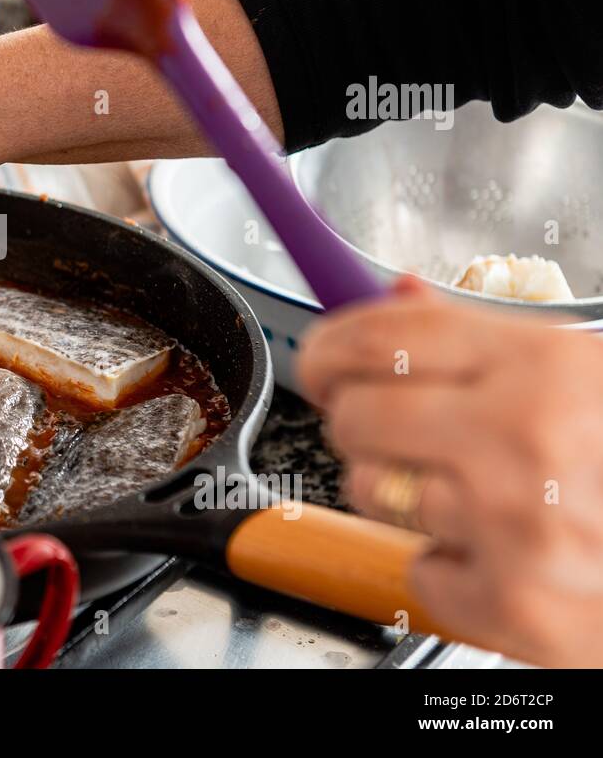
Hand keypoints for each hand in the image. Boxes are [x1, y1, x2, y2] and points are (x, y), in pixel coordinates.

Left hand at [298, 277, 602, 665]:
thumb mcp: (580, 374)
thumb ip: (482, 340)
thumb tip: (395, 296)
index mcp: (542, 365)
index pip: (377, 337)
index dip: (329, 347)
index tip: (322, 360)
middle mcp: (522, 439)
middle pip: (354, 417)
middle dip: (361, 424)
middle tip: (401, 434)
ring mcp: (512, 526)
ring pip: (371, 493)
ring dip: (405, 496)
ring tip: (477, 498)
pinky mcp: (510, 604)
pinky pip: (416, 571)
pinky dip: (449, 568)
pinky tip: (501, 553)